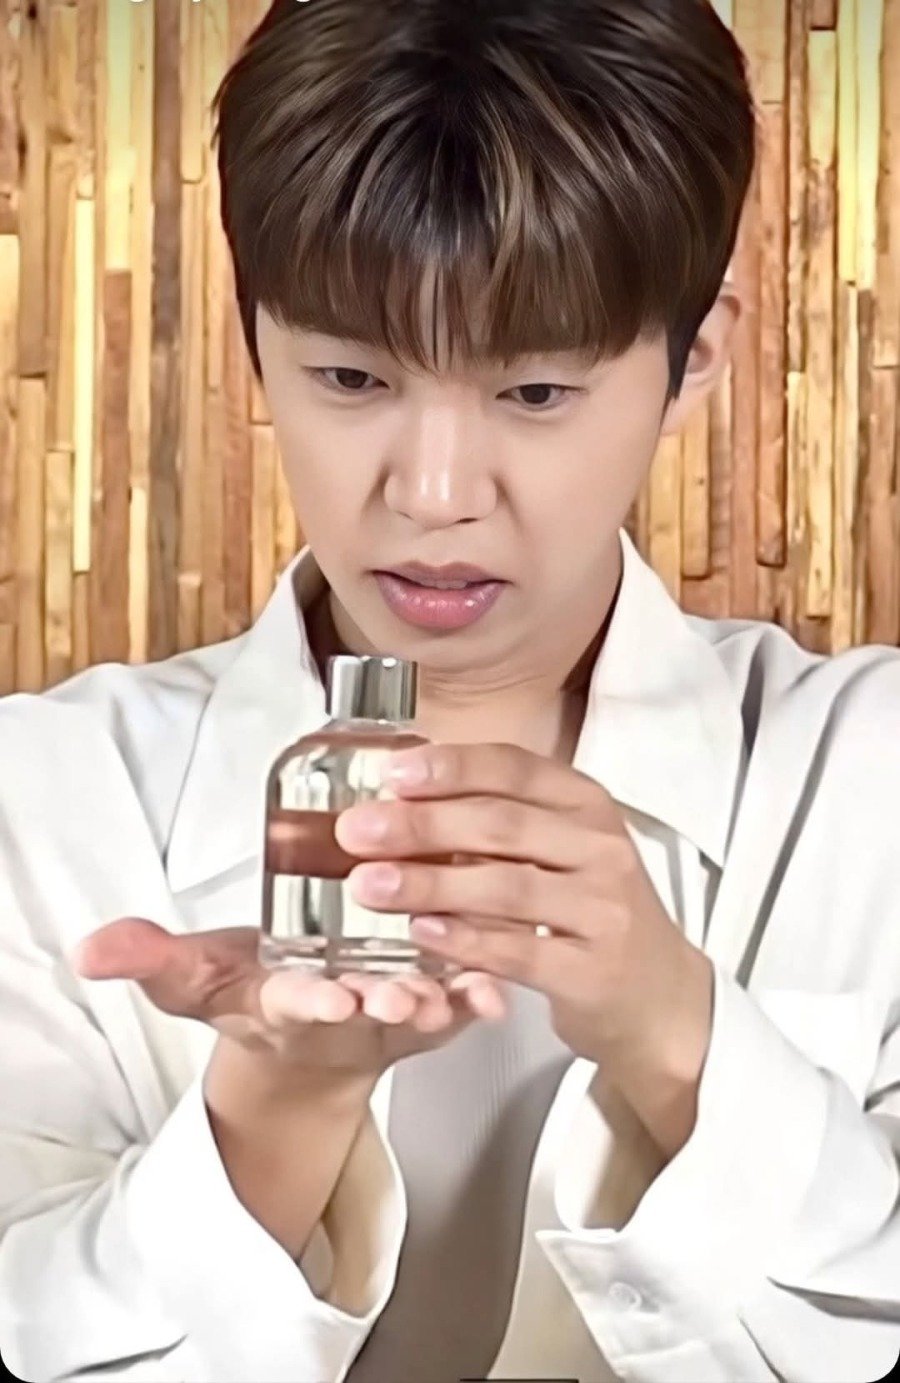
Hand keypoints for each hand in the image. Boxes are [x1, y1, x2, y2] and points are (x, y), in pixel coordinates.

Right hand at [72, 919, 506, 1080]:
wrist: (309, 1038)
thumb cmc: (258, 991)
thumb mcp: (197, 978)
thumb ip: (150, 959)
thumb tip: (89, 950)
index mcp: (286, 1004)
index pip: (293, 1003)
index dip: (309, 1001)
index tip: (324, 997)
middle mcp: (345, 1013)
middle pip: (365, 1011)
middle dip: (383, 1005)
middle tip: (399, 998)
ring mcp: (394, 1012)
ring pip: (422, 1011)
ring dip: (442, 1004)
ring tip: (459, 992)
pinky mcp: (434, 1005)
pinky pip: (463, 1004)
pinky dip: (480, 999)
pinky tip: (496, 988)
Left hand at [335, 742, 714, 1155]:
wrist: (659, 996)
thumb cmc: (592, 910)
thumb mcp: (562, 848)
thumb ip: (498, 820)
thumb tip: (399, 793)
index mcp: (587, 804)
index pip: (515, 769)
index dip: (451, 767)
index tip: (392, 772)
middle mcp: (601, 848)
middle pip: (501, 825)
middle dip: (421, 825)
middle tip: (356, 831)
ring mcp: (603, 909)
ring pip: (505, 886)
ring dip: (429, 883)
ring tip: (368, 884)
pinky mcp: (593, 970)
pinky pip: (520, 950)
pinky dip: (465, 940)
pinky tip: (420, 933)